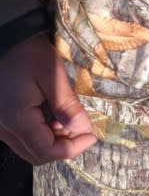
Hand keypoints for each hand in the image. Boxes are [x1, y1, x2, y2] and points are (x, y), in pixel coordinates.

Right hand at [0, 34, 96, 164]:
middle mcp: (5, 129)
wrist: (6, 40)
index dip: (72, 149)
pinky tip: (55, 118)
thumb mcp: (52, 75)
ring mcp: (1, 127)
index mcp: (17, 119)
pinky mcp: (3, 121)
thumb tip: (84, 129)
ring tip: (71, 120)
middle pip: (37, 155)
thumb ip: (67, 105)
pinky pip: (23, 139)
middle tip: (84, 129)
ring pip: (30, 149)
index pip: (46, 151)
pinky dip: (43, 135)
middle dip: (65, 147)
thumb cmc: (28, 53)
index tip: (93, 135)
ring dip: (54, 142)